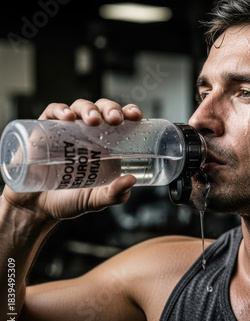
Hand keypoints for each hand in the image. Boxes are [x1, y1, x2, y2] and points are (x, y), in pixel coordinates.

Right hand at [1, 99, 143, 220]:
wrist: (36, 208)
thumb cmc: (69, 200)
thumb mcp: (96, 200)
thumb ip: (115, 194)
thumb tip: (131, 180)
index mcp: (106, 146)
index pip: (121, 122)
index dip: (129, 113)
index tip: (136, 116)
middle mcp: (88, 134)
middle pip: (102, 110)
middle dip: (111, 109)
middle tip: (115, 119)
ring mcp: (66, 130)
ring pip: (80, 107)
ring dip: (89, 109)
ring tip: (93, 120)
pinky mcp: (43, 130)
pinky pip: (52, 112)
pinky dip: (60, 110)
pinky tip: (67, 117)